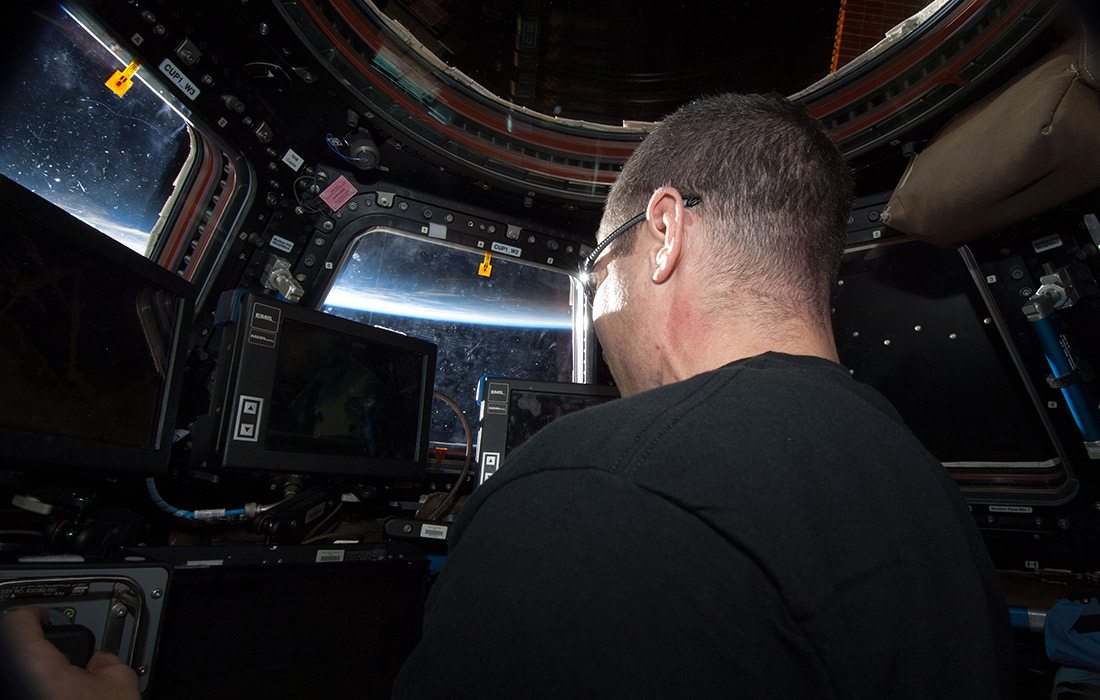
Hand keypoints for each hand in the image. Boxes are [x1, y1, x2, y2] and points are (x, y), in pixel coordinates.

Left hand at [0, 607, 140, 699]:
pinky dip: (38, 692)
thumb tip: (96, 660)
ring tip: (61, 685)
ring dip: (36, 677)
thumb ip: (105, 659)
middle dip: (35, 651)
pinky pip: (24, 692)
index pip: (18, 625)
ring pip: (19, 679)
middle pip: (16, 655)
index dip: (33, 615)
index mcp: (36, 669)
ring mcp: (17, 698)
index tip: (43, 618)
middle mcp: (17, 687)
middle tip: (57, 654)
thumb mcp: (121, 683)